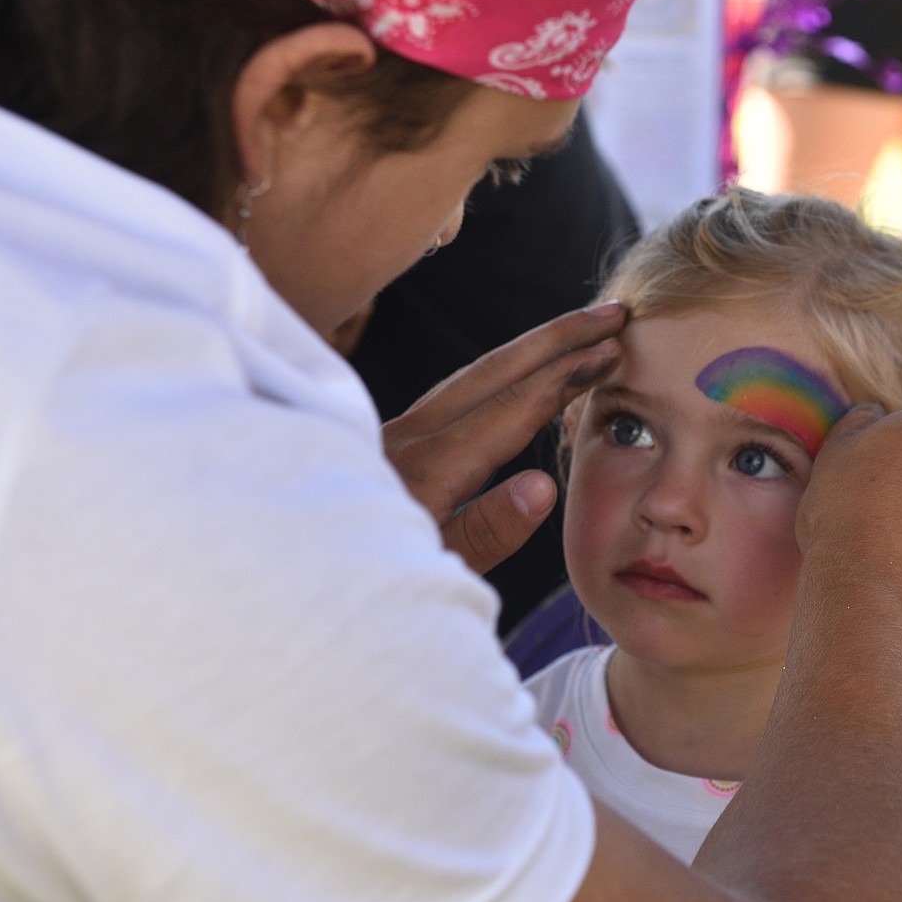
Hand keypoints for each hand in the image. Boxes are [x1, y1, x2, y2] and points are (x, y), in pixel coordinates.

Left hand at [383, 302, 625, 574]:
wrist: (289, 569)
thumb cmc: (362, 589)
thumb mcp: (429, 574)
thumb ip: (484, 532)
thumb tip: (541, 486)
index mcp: (425, 471)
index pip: (507, 410)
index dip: (563, 378)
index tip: (610, 352)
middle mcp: (407, 439)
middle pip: (491, 372)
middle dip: (556, 337)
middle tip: (612, 312)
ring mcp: (392, 435)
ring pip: (471, 376)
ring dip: (528, 349)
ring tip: (577, 331)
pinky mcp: (385, 443)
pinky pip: (454, 393)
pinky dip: (497, 372)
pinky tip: (513, 376)